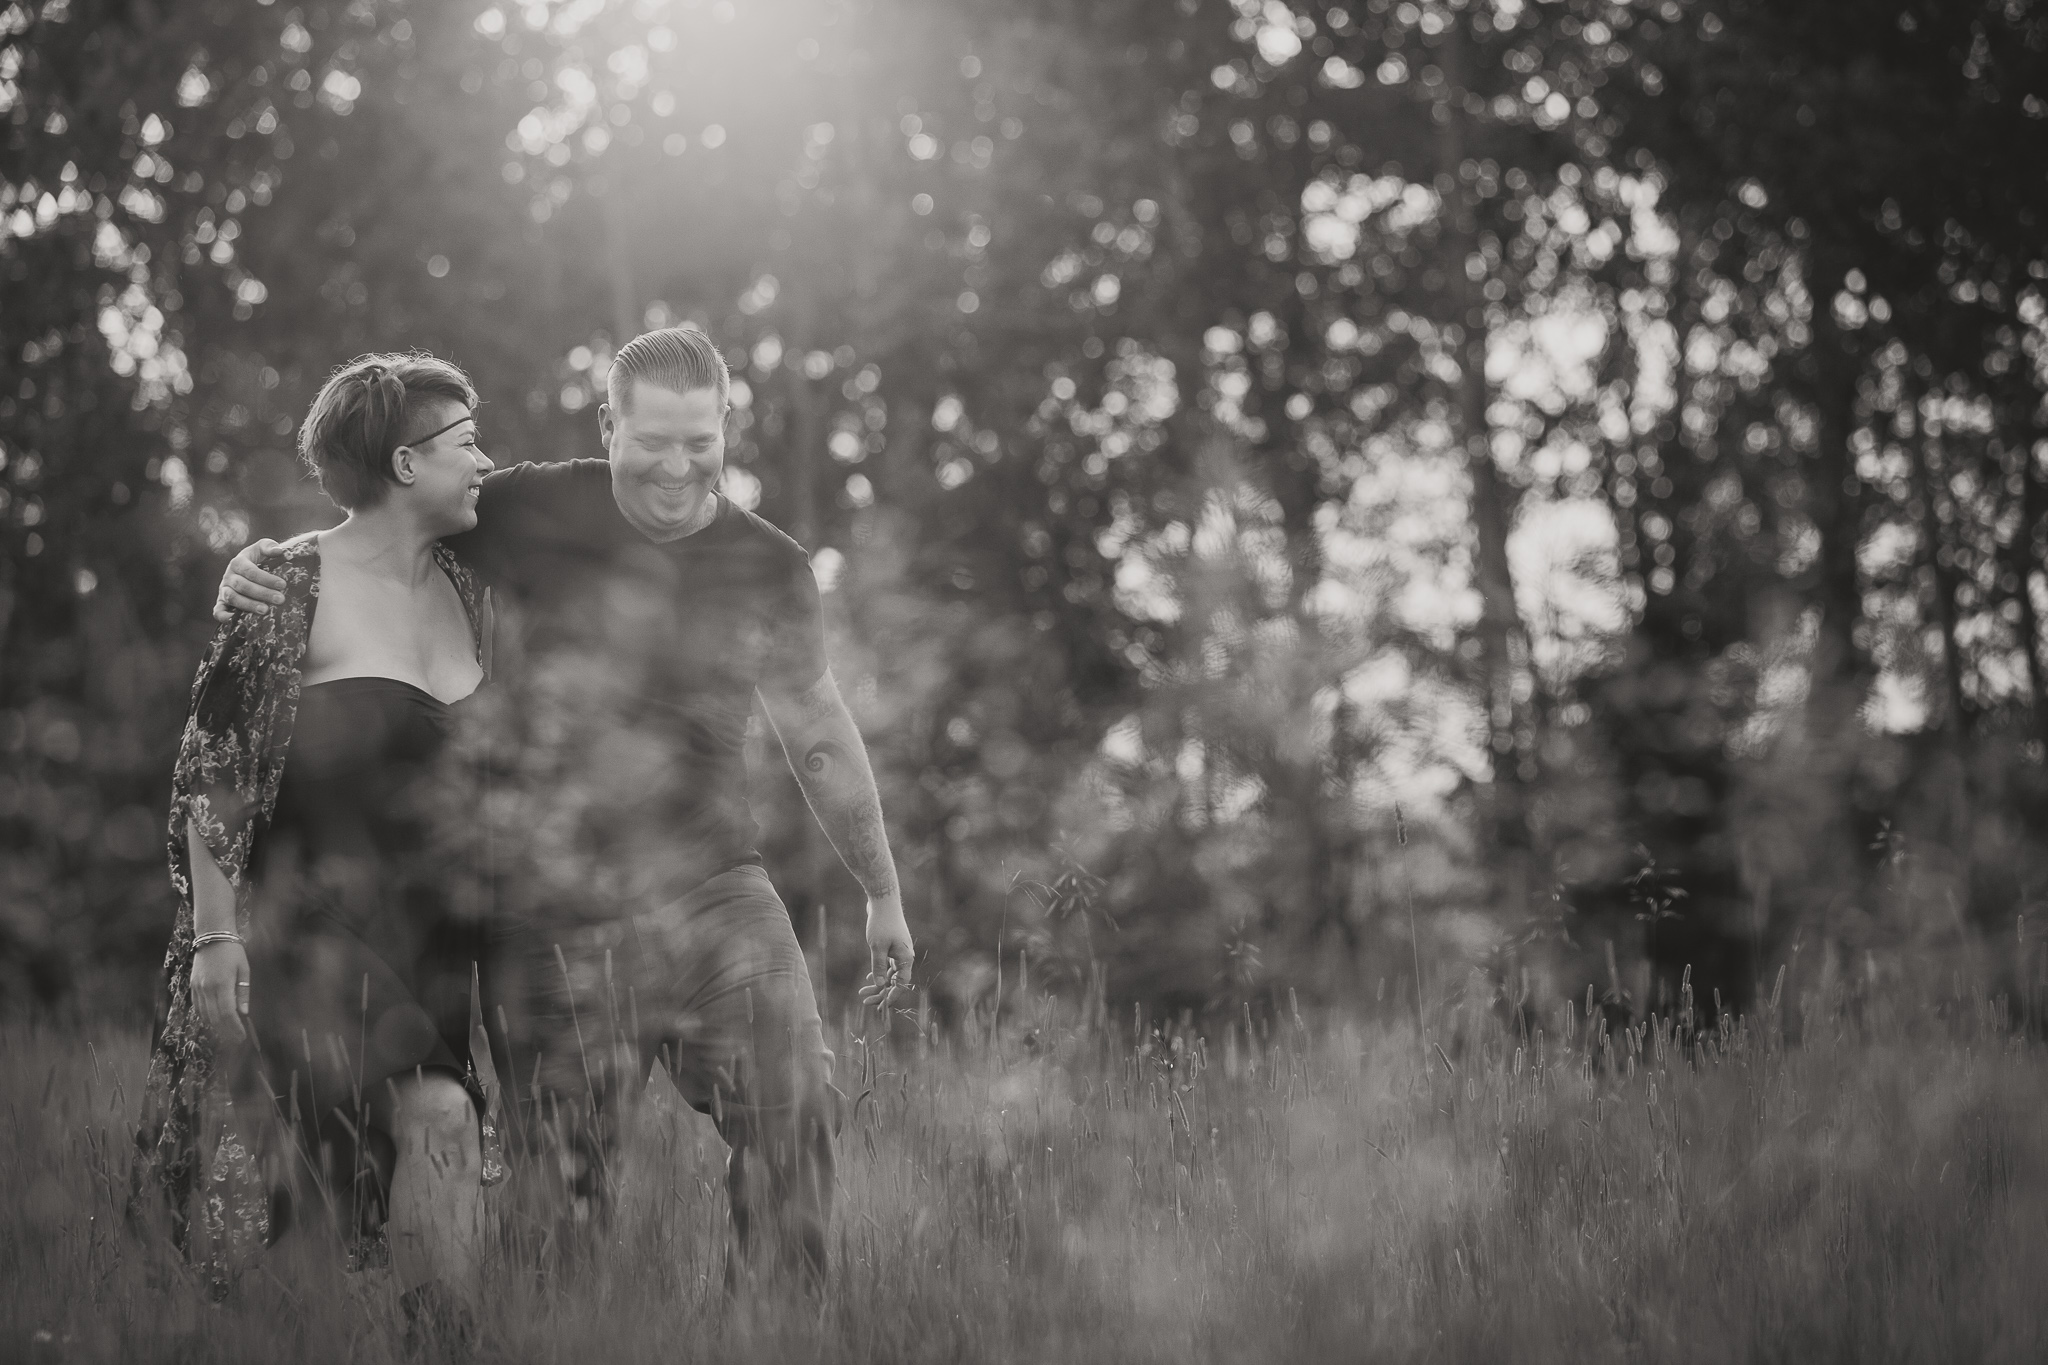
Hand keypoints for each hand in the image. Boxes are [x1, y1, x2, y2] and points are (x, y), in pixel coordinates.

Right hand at [190, 939, 250, 1041]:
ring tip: (227, 1033)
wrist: (212, 937)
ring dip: (216, 1026)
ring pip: (205, 1014)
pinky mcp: (192, 986)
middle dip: (226, 1031)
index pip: (227, 1013)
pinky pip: (198, 1007)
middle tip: (236, 1039)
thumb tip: (243, 1012)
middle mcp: (207, 988)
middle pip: (215, 1017)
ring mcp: (198, 988)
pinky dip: (206, 1016)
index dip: (234, 1027)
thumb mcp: (244, 970)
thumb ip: (243, 992)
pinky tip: (214, 1021)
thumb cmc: (233, 952)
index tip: (242, 1036)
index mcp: (222, 984)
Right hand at [213, 538, 289, 622]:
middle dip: (262, 593)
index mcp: (238, 562)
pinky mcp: (221, 602)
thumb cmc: (259, 558)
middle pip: (243, 586)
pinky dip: (223, 616)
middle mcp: (228, 576)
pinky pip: (217, 610)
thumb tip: (279, 551)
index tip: (283, 585)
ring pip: (232, 598)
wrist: (249, 567)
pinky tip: (234, 620)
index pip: (251, 571)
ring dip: (248, 605)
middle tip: (280, 599)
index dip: (266, 579)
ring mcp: (224, 590)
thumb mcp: (263, 548)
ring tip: (265, 610)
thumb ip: (270, 546)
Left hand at [859, 896, 914, 1010]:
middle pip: (894, 981)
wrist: (883, 901)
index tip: (880, 1006)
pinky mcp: (892, 947)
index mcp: (905, 958)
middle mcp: (904, 957)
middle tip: (865, 1001)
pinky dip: (879, 972)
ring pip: (890, 974)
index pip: (901, 984)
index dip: (891, 996)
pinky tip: (870, 978)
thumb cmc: (881, 923)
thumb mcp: (877, 947)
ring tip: (862, 991)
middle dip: (881, 992)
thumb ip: (879, 967)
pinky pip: (888, 965)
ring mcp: (898, 952)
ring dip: (878, 983)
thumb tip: (880, 985)